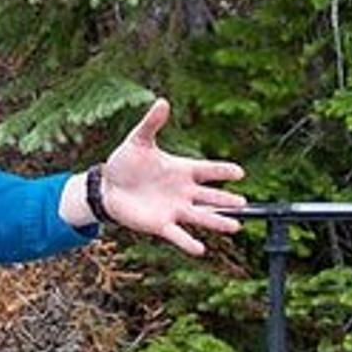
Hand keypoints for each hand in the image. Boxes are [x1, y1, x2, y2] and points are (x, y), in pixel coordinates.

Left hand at [97, 99, 246, 255]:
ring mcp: (174, 209)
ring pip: (201, 217)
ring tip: (236, 226)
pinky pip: (179, 235)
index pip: (208, 170)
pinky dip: (189, 243)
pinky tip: (201, 249)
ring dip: (218, 222)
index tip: (240, 172)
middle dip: (227, 200)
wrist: (107, 187)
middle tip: (243, 203)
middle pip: (211, 196)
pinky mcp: (161, 224)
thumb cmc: (126, 162)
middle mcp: (183, 191)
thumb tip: (162, 101)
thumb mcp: (138, 140)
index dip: (223, 171)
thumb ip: (152, 123)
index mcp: (182, 169)